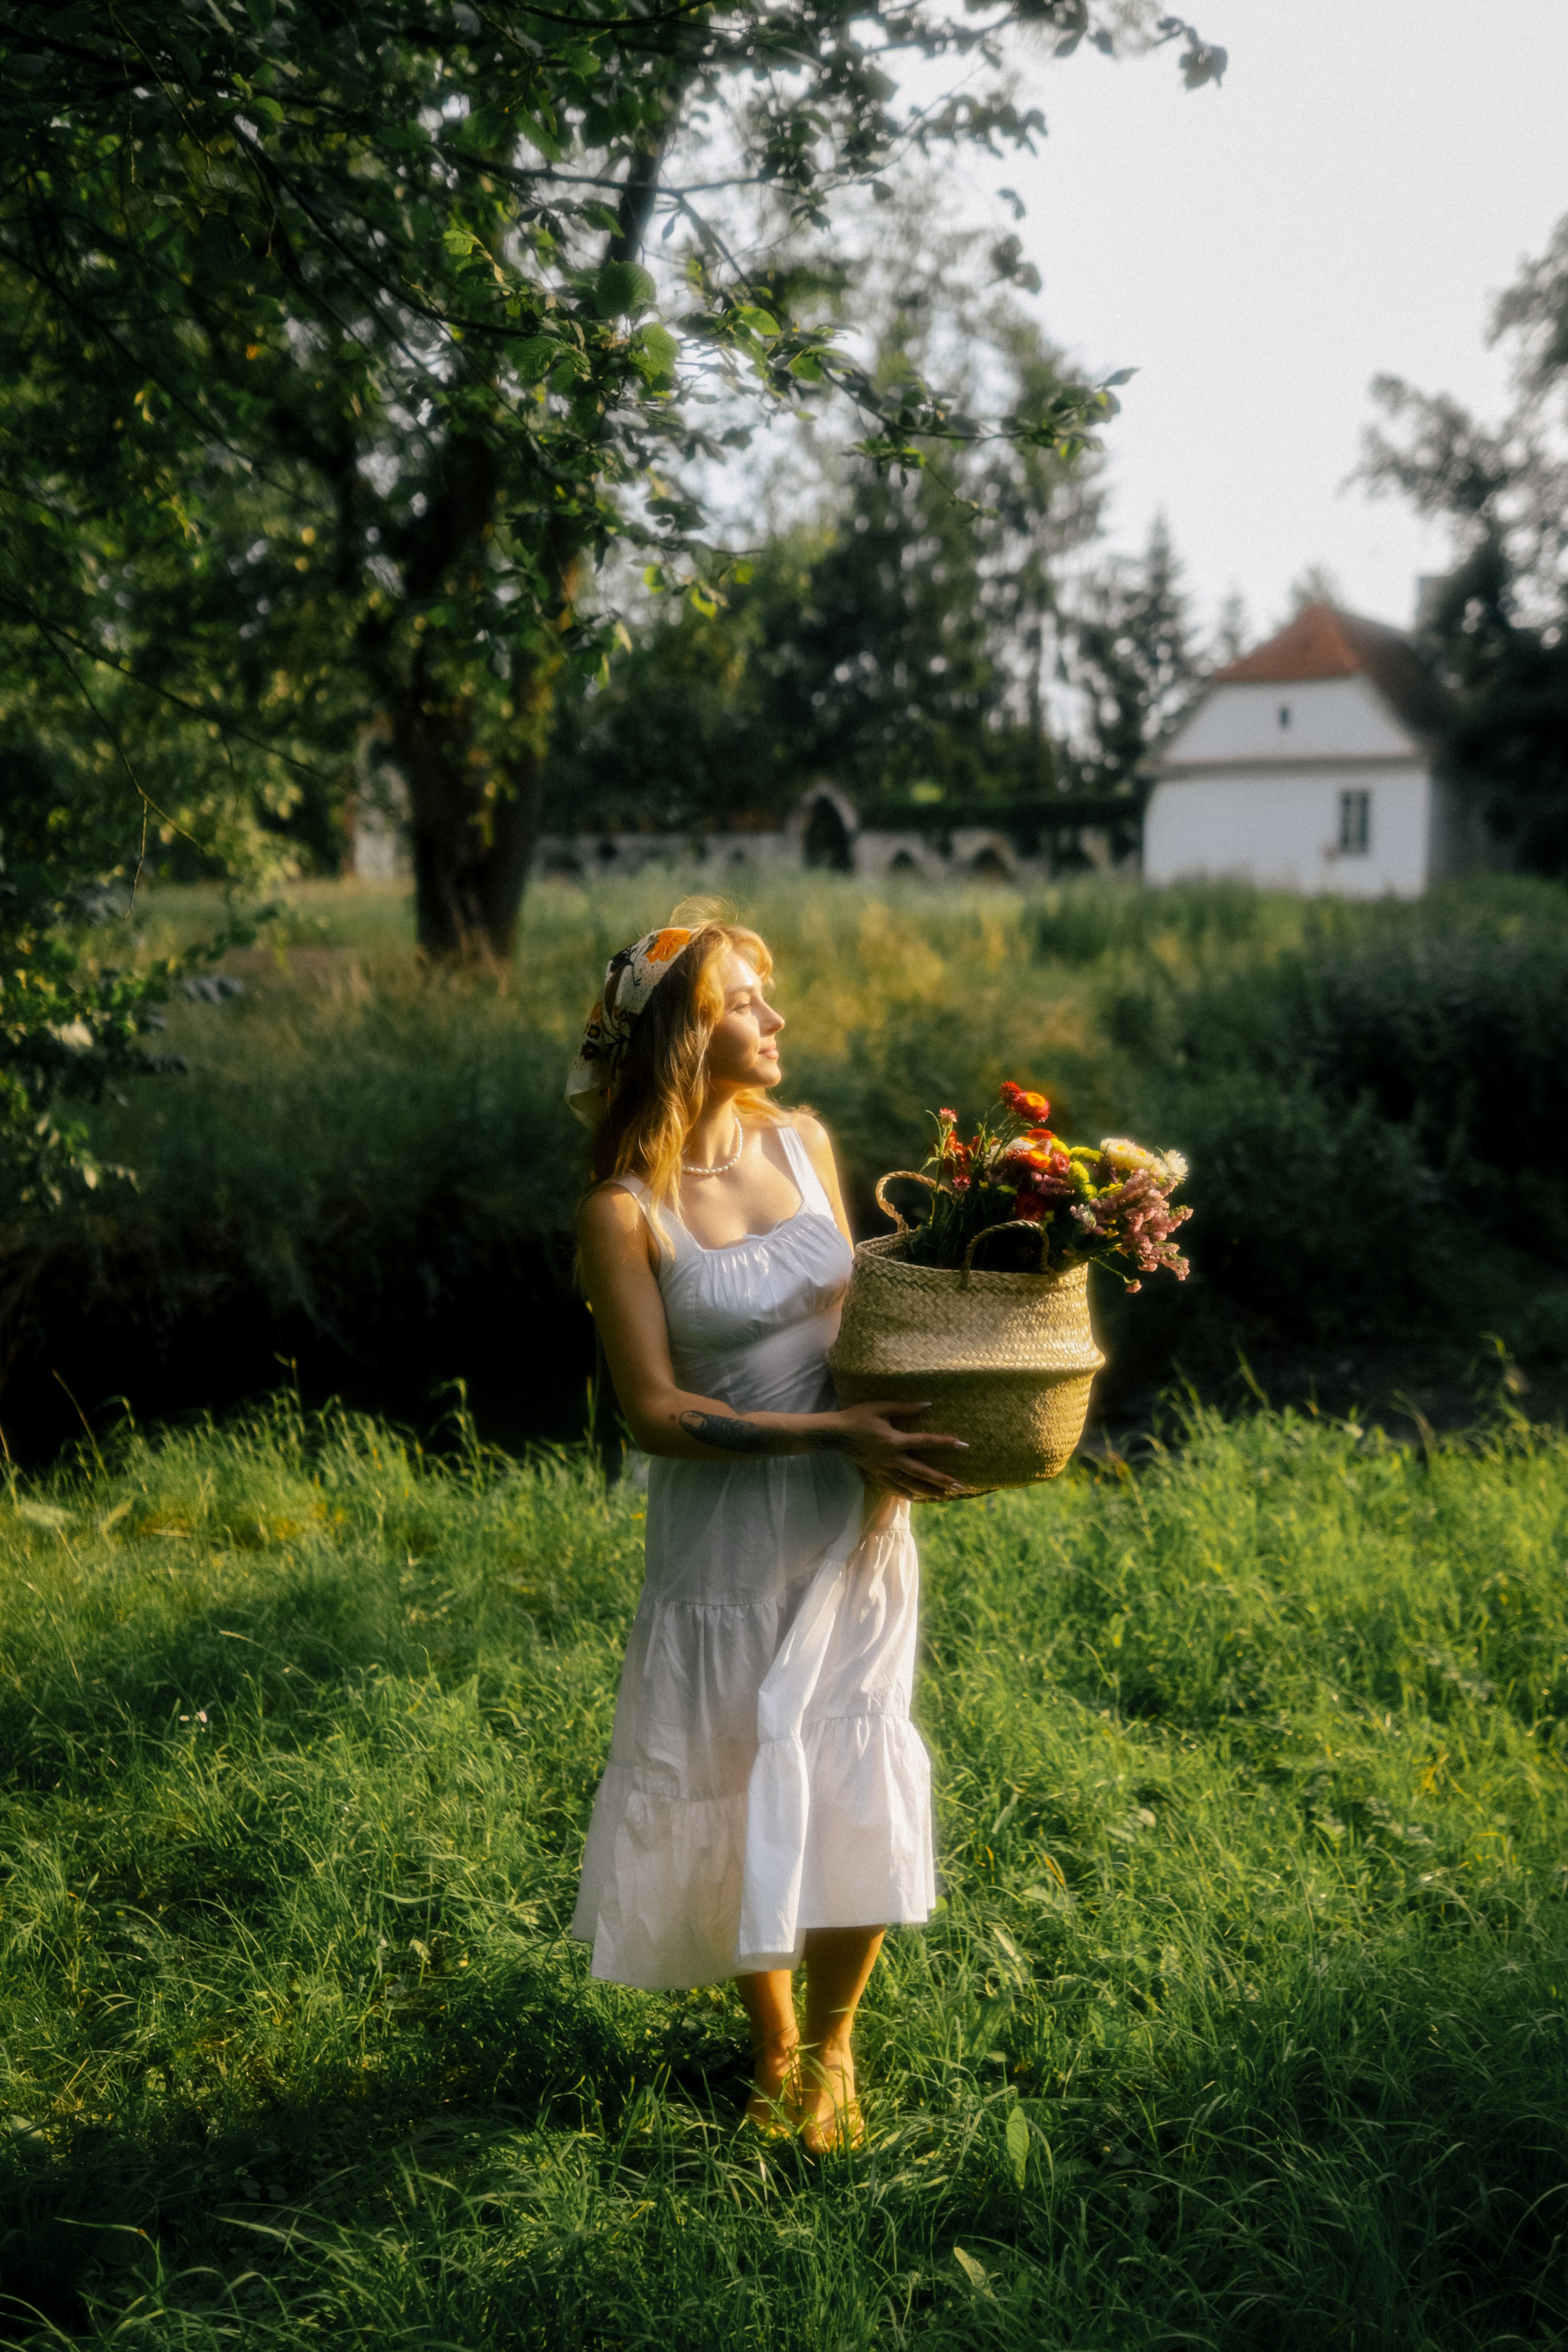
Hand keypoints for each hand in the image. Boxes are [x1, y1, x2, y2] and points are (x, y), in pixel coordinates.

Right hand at [827, 1401, 969, 1498]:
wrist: (834, 1434)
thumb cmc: (858, 1417)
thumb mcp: (881, 1407)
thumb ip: (905, 1408)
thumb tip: (927, 1404)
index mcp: (894, 1440)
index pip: (925, 1442)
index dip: (944, 1442)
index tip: (963, 1445)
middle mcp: (891, 1458)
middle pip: (921, 1471)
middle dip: (940, 1478)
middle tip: (959, 1485)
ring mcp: (883, 1469)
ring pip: (909, 1483)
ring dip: (927, 1489)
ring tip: (944, 1495)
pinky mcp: (875, 1474)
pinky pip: (892, 1487)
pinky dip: (904, 1493)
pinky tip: (915, 1498)